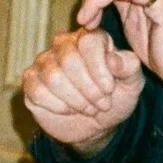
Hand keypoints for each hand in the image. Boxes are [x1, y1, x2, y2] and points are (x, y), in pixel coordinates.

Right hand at [21, 26, 145, 149]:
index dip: (99, 69)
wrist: (96, 125)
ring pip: (53, 77)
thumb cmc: (114, 98)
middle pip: (69, 60)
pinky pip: (38, 91)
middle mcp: (64, 44)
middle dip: (88, 89)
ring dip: (75, 100)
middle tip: (101, 103)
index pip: (88, 42)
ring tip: (88, 107)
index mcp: (90, 38)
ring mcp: (44, 61)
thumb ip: (129, 68)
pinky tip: (68, 109)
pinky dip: (58, 107)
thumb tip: (113, 59)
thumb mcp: (132, 85)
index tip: (109, 89)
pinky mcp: (31, 80)